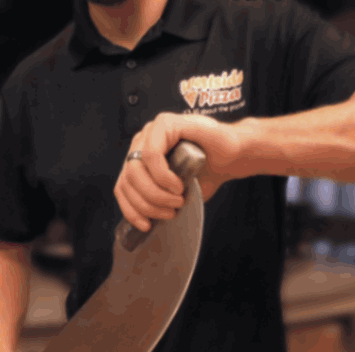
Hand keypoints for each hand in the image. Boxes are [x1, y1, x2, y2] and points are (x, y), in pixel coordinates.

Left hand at [114, 112, 247, 231]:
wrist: (232, 156)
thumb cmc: (206, 174)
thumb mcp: (175, 196)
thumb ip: (157, 203)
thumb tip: (143, 223)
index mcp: (140, 160)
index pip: (122, 186)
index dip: (131, 209)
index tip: (146, 226)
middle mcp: (142, 143)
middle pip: (128, 179)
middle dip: (147, 203)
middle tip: (170, 212)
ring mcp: (152, 131)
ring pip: (136, 168)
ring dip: (156, 192)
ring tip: (177, 200)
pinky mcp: (165, 122)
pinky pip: (152, 154)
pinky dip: (162, 176)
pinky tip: (177, 185)